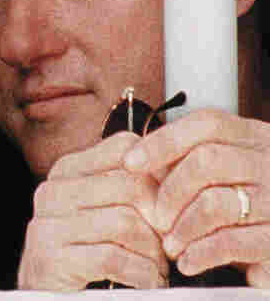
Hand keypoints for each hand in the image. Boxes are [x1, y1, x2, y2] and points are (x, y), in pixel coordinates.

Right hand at [18, 132, 168, 289]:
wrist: (46, 299)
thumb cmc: (85, 253)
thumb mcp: (103, 210)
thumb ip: (127, 187)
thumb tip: (176, 170)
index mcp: (66, 171)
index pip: (124, 147)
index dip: (160, 173)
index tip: (173, 202)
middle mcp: (52, 191)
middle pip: (130, 185)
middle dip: (162, 220)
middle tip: (171, 243)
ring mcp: (47, 225)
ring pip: (126, 223)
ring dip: (154, 253)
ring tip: (157, 267)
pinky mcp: (51, 259)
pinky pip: (114, 258)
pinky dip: (142, 275)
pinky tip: (145, 282)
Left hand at [124, 109, 269, 286]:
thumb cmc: (246, 211)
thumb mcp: (225, 176)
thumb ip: (188, 163)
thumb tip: (135, 162)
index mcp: (256, 139)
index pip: (207, 124)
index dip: (161, 142)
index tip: (129, 163)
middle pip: (206, 160)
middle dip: (170, 191)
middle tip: (155, 218)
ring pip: (215, 202)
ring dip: (181, 227)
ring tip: (169, 245)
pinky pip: (231, 243)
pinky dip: (200, 253)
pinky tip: (187, 261)